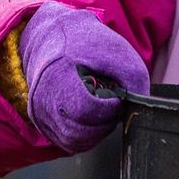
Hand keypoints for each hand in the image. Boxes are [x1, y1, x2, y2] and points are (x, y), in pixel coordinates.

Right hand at [19, 2, 149, 153]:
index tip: (116, 95)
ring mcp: (39, 113)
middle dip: (105, 123)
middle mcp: (42, 99)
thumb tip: (140, 110)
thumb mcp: (119, 52)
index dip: (109, 107)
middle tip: (114, 105)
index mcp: (57, 76)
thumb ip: (135, 81)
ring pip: (73, 141)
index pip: (85, 109)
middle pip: (80, 131)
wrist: (54, 37)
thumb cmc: (88, 44)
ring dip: (97, 133)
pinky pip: (66, 141)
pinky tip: (94, 116)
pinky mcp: (41, 122)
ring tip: (104, 109)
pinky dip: (86, 136)